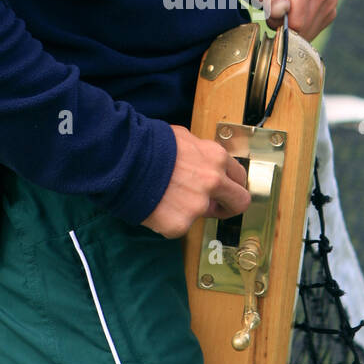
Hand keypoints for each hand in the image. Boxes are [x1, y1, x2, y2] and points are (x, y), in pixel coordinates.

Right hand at [141, 124, 250, 238]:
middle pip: (238, 203)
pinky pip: (179, 225)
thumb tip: (202, 160)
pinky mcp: (180, 224)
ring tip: (167, 197)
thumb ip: (200, 152)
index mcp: (216, 158)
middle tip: (217, 207)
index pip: (239, 177)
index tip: (226, 190)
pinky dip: (168, 219)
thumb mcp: (182, 138)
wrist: (124, 160)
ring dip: (190, 209)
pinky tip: (155, 205)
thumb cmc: (148, 144)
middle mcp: (213, 182)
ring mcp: (198, 205)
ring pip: (203, 214)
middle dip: (230, 206)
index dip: (232, 184)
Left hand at [248, 0, 336, 40]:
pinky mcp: (332, 5)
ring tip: (285, 8)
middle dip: (286, 26)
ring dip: (294, 26)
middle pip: (304, 28)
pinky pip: (316, 27)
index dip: (278, 24)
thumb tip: (281, 12)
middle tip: (275, 9)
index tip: (270, 12)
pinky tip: (295, 10)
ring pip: (311, 30)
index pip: (296, 22)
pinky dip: (303, 25)